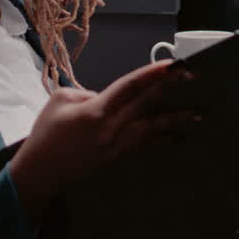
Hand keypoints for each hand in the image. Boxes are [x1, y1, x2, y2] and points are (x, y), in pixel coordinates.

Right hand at [8, 60, 196, 222]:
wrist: (40, 173)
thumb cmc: (46, 134)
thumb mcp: (60, 100)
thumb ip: (88, 93)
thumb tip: (111, 97)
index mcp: (95, 112)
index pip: (129, 87)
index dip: (152, 74)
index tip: (173, 65)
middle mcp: (110, 130)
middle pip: (146, 105)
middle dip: (171, 89)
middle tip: (194, 77)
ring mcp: (115, 147)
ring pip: (151, 129)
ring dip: (175, 120)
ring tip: (198, 114)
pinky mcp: (116, 159)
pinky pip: (144, 146)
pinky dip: (162, 139)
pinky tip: (178, 136)